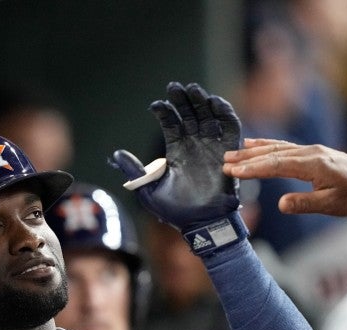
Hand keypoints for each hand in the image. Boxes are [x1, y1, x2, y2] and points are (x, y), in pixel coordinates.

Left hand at [111, 82, 245, 254]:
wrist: (201, 224)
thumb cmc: (175, 211)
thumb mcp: (149, 191)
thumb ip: (135, 172)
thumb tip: (116, 154)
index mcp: (176, 151)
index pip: (171, 124)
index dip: (164, 112)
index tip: (156, 105)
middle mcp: (194, 145)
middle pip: (190, 114)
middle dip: (183, 100)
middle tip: (175, 87)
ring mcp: (212, 147)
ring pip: (208, 116)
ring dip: (202, 101)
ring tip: (192, 89)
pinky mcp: (228, 152)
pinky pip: (230, 128)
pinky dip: (225, 113)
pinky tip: (214, 102)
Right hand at [223, 138, 346, 215]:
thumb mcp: (333, 205)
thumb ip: (305, 203)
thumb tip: (281, 204)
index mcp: (313, 165)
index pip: (277, 165)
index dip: (253, 168)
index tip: (233, 171)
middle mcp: (309, 153)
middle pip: (272, 153)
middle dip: (246, 158)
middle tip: (224, 162)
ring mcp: (308, 150)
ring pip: (275, 148)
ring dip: (252, 150)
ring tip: (231, 152)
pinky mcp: (308, 152)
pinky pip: (282, 146)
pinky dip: (265, 145)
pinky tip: (252, 144)